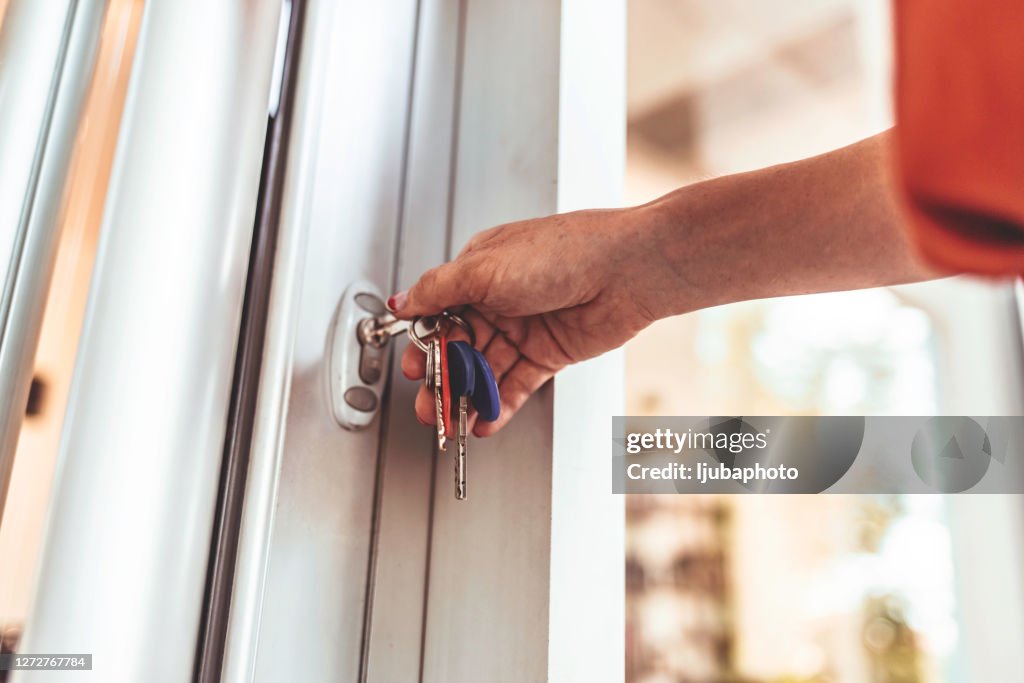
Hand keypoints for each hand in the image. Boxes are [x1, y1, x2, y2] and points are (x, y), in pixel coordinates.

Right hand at [390, 206, 669, 435]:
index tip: (414, 368)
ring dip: (466, 397)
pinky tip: (483, 420)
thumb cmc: (564, 252)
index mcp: (478, 271)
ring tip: (452, 420)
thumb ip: (437, 289)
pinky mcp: (548, 355)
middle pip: (459, 347)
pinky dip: (498, 405)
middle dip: (442, 378)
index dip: (425, 343)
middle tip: (429, 403)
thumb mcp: (484, 267)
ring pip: (485, 370)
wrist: (627, 270)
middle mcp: (499, 299)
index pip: (438, 313)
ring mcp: (524, 329)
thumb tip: (402, 301)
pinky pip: (515, 385)